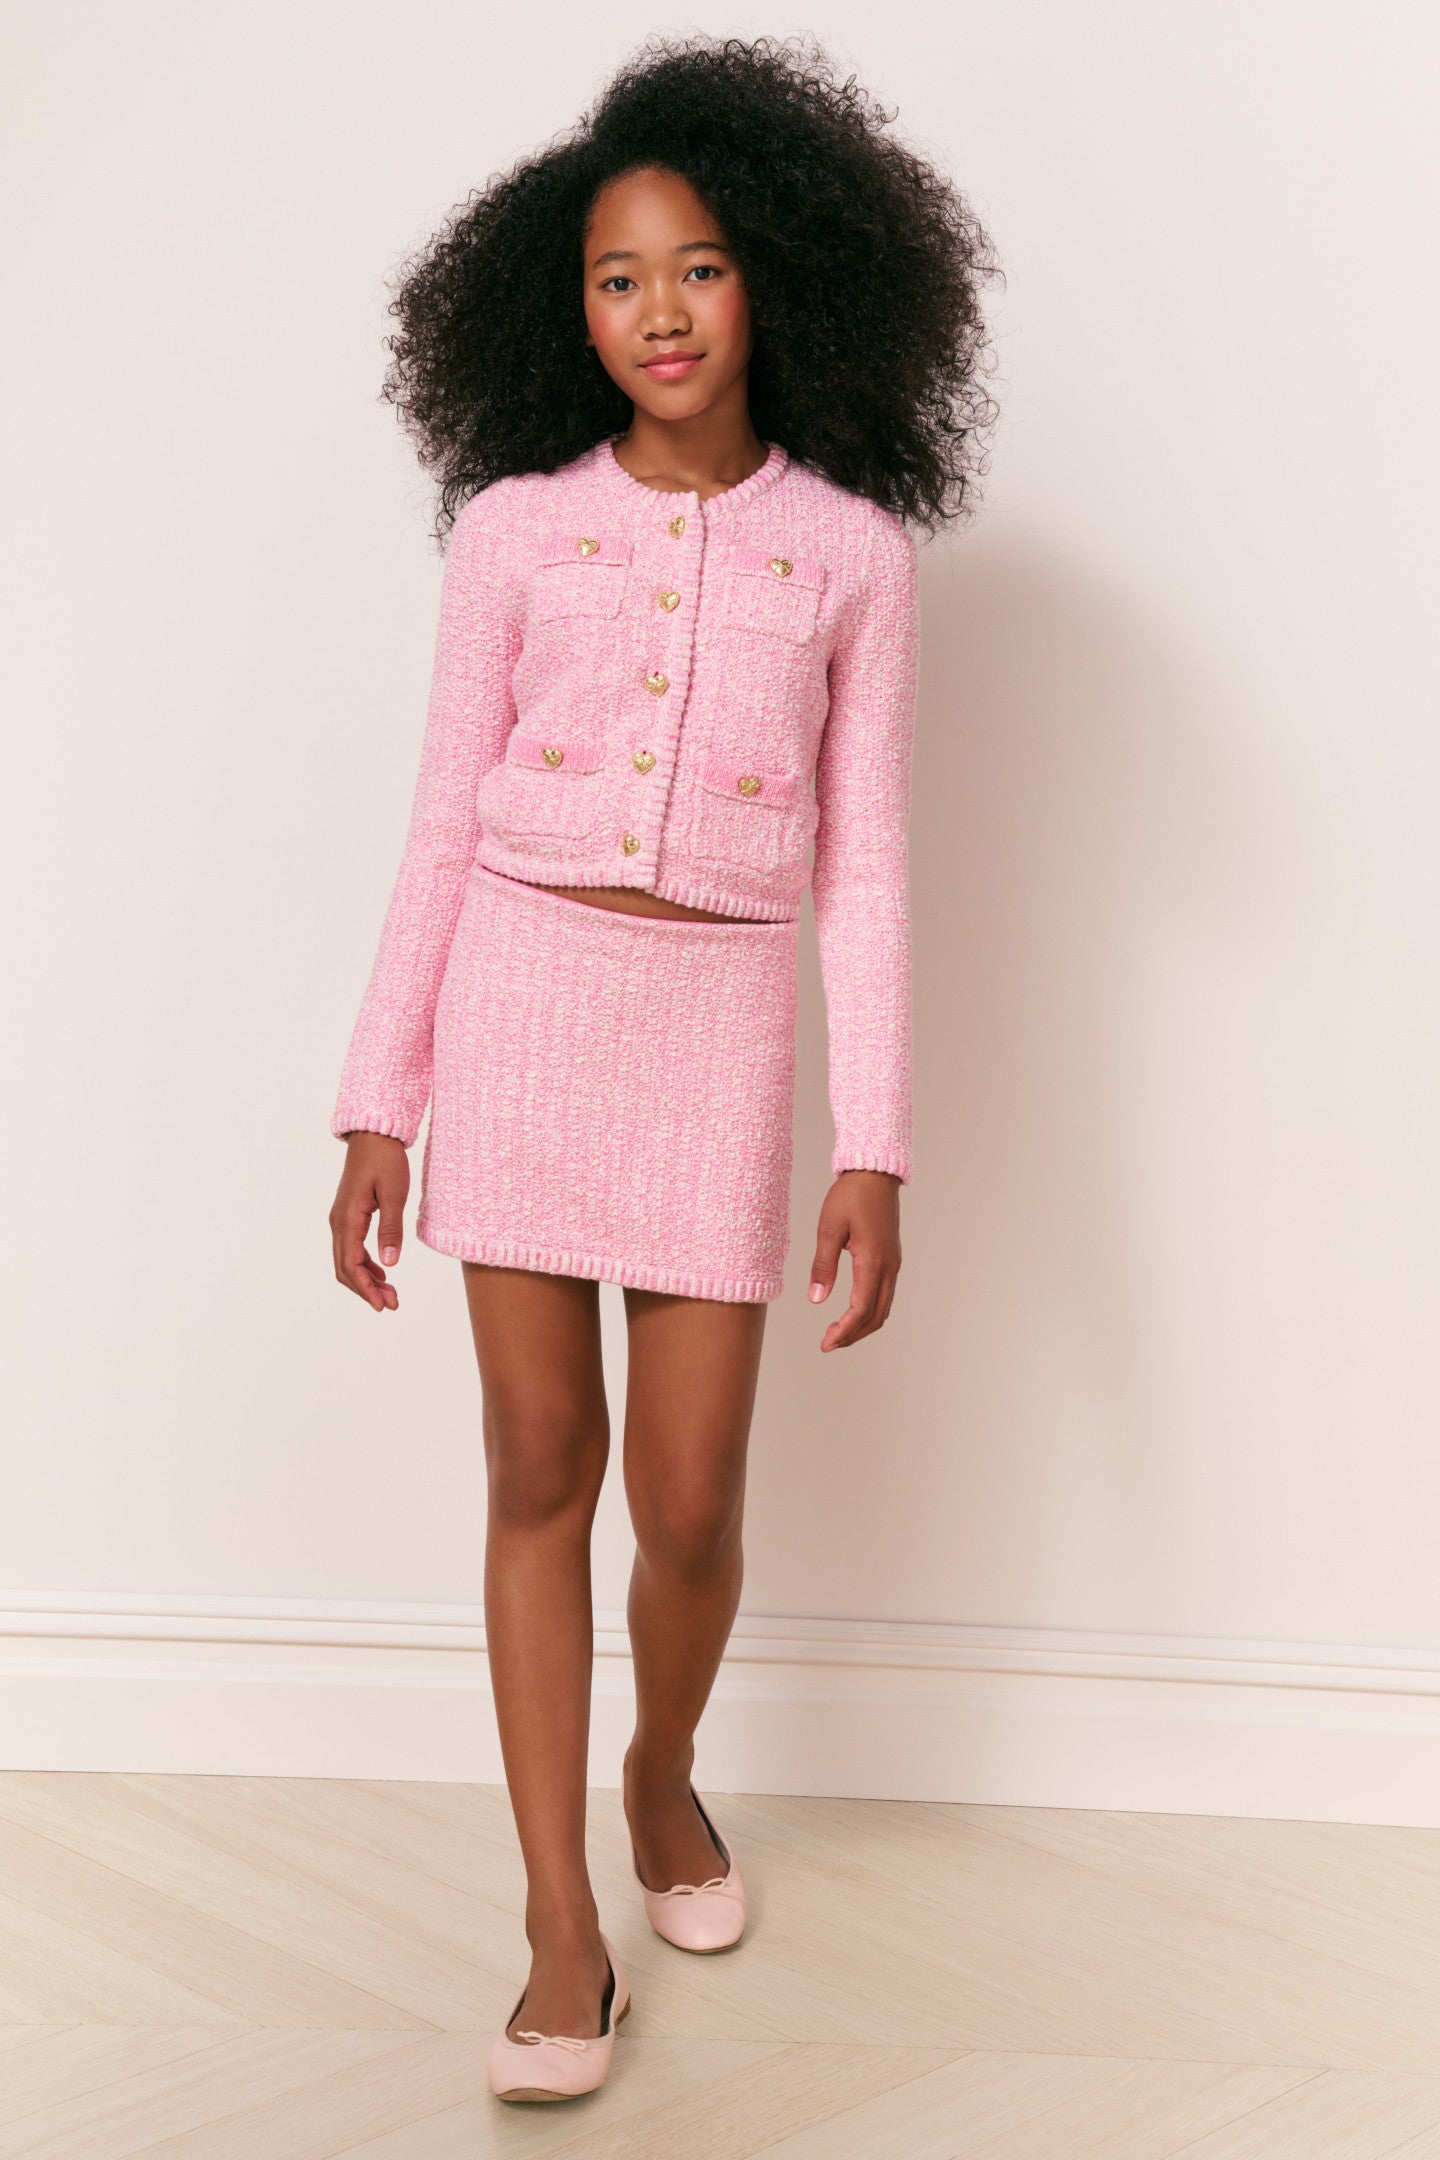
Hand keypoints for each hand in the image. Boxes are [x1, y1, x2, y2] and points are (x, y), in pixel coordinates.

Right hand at [330, 1133, 409, 1310]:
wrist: (374, 1135)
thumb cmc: (385, 1160)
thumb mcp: (394, 1194)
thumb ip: (391, 1229)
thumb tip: (390, 1263)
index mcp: (348, 1219)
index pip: (351, 1265)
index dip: (366, 1289)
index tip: (382, 1305)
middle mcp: (338, 1222)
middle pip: (345, 1268)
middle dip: (366, 1290)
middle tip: (391, 1303)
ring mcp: (341, 1219)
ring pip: (347, 1260)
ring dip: (366, 1279)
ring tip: (390, 1293)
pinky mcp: (348, 1216)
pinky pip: (351, 1248)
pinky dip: (365, 1265)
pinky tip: (382, 1272)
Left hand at [808, 1170, 901, 1350]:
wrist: (875, 1173)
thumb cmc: (850, 1196)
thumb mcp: (829, 1228)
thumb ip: (823, 1266)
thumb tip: (815, 1299)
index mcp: (873, 1261)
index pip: (860, 1310)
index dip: (843, 1331)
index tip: (825, 1344)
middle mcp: (889, 1267)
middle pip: (876, 1316)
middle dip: (853, 1335)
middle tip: (828, 1344)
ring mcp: (893, 1263)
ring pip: (883, 1308)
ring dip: (862, 1325)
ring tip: (837, 1332)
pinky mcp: (892, 1258)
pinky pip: (885, 1294)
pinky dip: (869, 1310)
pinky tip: (851, 1311)